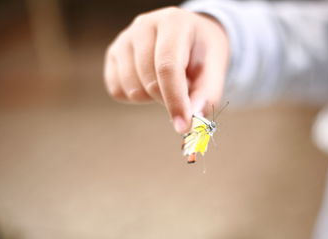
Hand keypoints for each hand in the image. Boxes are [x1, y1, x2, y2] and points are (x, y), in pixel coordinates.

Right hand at [104, 7, 228, 133]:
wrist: (190, 35)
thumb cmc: (202, 53)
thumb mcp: (214, 68)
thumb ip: (207, 93)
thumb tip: (192, 117)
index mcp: (173, 23)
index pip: (168, 67)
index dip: (175, 100)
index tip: (183, 126)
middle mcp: (144, 26)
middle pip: (150, 82)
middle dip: (168, 100)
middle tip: (184, 93)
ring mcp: (124, 38)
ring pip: (132, 90)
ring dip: (152, 98)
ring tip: (167, 83)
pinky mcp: (112, 53)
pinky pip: (117, 90)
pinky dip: (136, 97)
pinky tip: (150, 82)